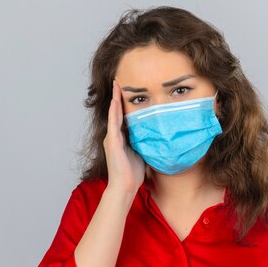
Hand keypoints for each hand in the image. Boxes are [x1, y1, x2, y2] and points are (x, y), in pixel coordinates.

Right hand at [103, 79, 145, 194]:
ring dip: (115, 99)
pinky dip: (114, 111)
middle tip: (118, 80)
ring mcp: (112, 138)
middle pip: (116, 112)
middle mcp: (114, 136)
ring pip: (114, 114)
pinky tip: (115, 101)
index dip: (123, 103)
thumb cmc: (133, 173)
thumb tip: (155, 134)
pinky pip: (114, 123)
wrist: (125, 186)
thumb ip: (144, 142)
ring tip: (116, 85)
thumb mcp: (141, 152)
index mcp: (120, 138)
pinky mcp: (113, 142)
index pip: (122, 116)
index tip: (126, 90)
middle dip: (117, 96)